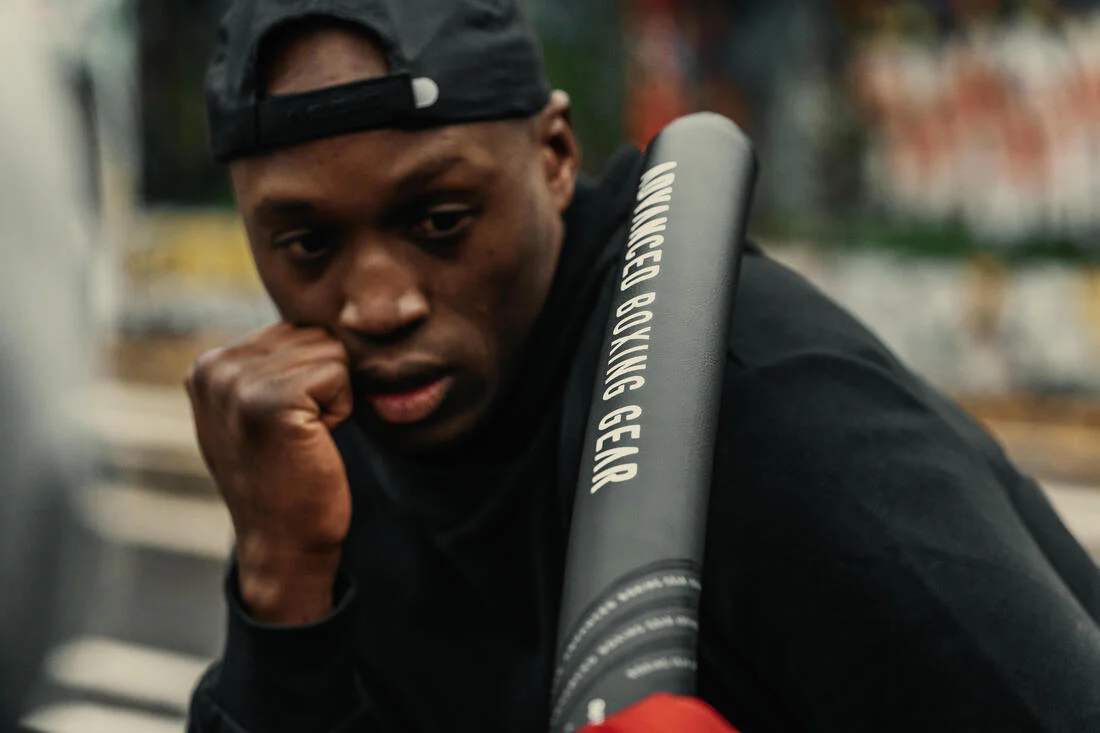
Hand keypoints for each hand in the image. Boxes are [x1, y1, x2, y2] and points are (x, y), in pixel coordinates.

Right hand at [186, 324, 353, 624]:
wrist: (283, 543)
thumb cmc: (286, 478)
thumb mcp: (258, 410)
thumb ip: (269, 364)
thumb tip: (312, 316)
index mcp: (208, 364)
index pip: (294, 330)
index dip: (311, 378)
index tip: (287, 426)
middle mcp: (214, 366)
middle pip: (314, 334)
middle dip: (324, 382)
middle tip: (300, 435)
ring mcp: (237, 382)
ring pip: (331, 350)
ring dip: (334, 397)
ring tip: (304, 439)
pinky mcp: (270, 399)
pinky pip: (339, 372)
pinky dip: (342, 409)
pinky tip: (314, 442)